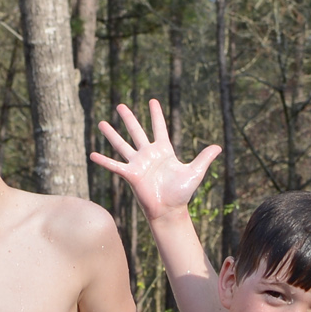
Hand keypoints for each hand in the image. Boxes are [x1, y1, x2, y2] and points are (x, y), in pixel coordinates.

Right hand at [91, 100, 220, 220]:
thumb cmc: (181, 193)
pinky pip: (115, 165)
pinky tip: (92, 154)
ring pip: (122, 145)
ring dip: (112, 134)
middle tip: (120, 105)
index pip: (159, 128)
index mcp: (164, 151)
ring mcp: (138, 164)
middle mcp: (149, 155)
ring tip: (101, 123)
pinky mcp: (131, 175)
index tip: (152, 101)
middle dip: (129, 118)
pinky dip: (104, 161)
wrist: (170, 210)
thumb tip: (218, 147)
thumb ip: (204, 158)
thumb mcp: (195, 172)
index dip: (156, 115)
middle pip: (137, 131)